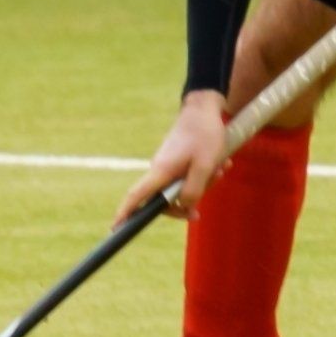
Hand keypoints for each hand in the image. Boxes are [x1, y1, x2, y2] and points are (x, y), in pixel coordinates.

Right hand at [114, 91, 228, 225]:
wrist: (203, 108)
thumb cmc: (205, 135)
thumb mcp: (205, 166)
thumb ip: (193, 190)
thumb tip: (184, 205)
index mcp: (161, 171)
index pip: (136, 196)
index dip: (125, 213)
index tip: (114, 228)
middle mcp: (159, 169)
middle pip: (164, 200)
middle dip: (187, 202)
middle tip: (205, 202)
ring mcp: (167, 165)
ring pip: (180, 188)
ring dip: (202, 184)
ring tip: (221, 168)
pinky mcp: (176, 160)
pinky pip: (187, 177)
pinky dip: (203, 174)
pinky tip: (220, 163)